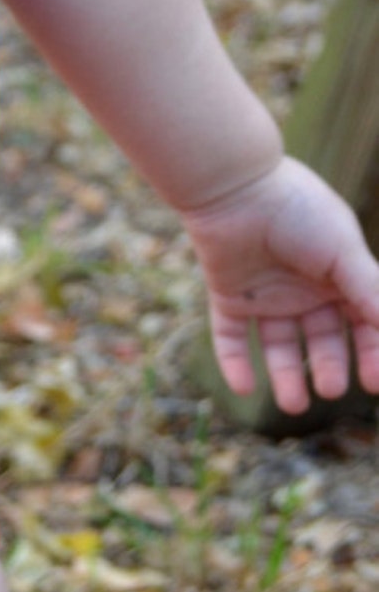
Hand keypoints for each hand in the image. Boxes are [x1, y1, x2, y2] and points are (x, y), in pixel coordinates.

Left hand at [181, 156, 378, 414]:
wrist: (235, 186)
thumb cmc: (297, 212)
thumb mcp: (343, 252)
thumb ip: (370, 292)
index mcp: (338, 274)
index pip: (362, 324)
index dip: (371, 353)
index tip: (374, 383)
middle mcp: (303, 287)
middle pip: (321, 339)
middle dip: (328, 367)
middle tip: (330, 389)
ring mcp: (265, 293)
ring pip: (277, 345)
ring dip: (285, 375)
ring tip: (292, 405)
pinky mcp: (228, 295)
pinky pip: (230, 335)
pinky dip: (234, 362)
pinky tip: (244, 388)